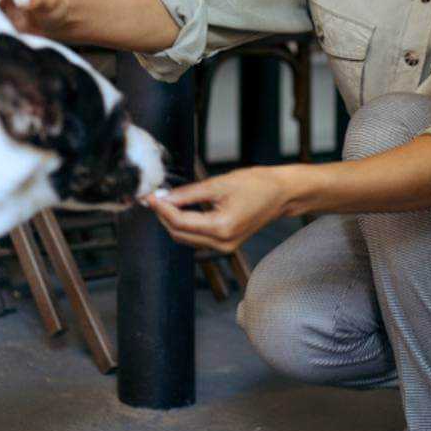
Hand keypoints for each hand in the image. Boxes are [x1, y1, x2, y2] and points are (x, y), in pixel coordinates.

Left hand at [144, 167, 290, 254]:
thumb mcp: (219, 183)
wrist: (282, 194)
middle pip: (179, 234)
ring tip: (163, 201)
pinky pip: (197, 239)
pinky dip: (185, 226)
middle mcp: (222, 243)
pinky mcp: (226, 245)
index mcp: (222, 228)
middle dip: (163, 216)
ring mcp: (224, 247)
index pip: (179, 222)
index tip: (148, 195)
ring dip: (172, 221)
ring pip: (186, 238)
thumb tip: (164, 197)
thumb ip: (189, 193)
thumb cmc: (257, 185)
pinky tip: (179, 209)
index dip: (161, 208)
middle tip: (153, 196)